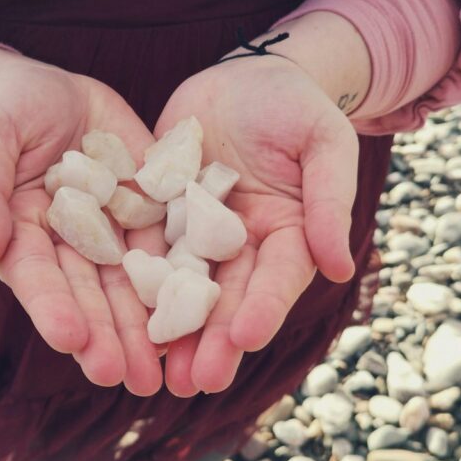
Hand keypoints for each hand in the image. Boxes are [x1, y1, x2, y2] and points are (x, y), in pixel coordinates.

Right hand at [0, 58, 162, 395]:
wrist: (47, 91)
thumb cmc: (1, 114)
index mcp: (23, 235)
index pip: (38, 277)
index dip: (53, 308)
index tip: (71, 341)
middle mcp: (70, 244)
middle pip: (91, 293)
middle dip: (110, 336)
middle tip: (129, 378)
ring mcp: (112, 229)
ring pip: (132, 282)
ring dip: (147, 327)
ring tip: (163, 371)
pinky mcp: (149, 207)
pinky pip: (170, 241)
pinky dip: (184, 275)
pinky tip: (200, 312)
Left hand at [155, 55, 359, 395]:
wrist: (245, 77)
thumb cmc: (296, 105)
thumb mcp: (325, 142)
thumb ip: (330, 201)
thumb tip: (341, 269)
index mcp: (289, 234)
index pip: (277, 278)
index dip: (263, 308)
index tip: (244, 339)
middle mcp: (244, 246)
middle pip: (229, 299)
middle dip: (212, 340)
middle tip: (194, 382)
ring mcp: (199, 235)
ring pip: (185, 290)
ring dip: (174, 332)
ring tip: (159, 373)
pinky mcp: (161, 218)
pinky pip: (147, 253)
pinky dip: (136, 288)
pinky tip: (119, 320)